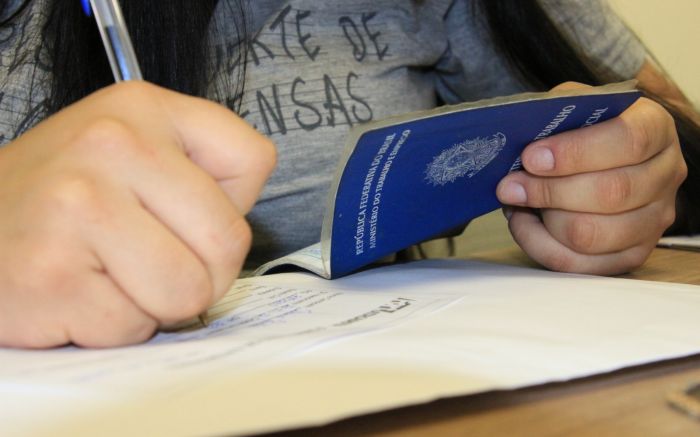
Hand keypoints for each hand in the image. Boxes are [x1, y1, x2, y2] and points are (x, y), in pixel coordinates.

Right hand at [0, 82, 274, 347]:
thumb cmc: (63, 198)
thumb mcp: (132, 149)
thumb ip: (203, 170)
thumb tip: (238, 224)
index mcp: (142, 108)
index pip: (254, 158)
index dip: (230, 205)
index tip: (185, 212)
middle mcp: (111, 145)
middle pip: (228, 241)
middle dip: (200, 271)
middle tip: (149, 260)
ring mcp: (78, 207)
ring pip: (188, 292)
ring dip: (156, 304)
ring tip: (111, 276)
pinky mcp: (52, 275)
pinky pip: (134, 328)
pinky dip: (113, 327)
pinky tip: (78, 294)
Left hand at [496, 83, 686, 274]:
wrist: (591, 157)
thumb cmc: (577, 131)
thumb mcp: (569, 108)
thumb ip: (551, 119)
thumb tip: (517, 143)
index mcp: (656, 129)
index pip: (629, 141)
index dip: (575, 152)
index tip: (531, 157)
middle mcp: (665, 175)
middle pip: (611, 193)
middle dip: (549, 191)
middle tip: (510, 185)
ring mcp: (653, 220)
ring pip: (593, 234)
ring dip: (544, 221)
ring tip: (517, 202)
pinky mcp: (631, 254)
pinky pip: (578, 264)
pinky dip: (540, 245)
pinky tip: (524, 222)